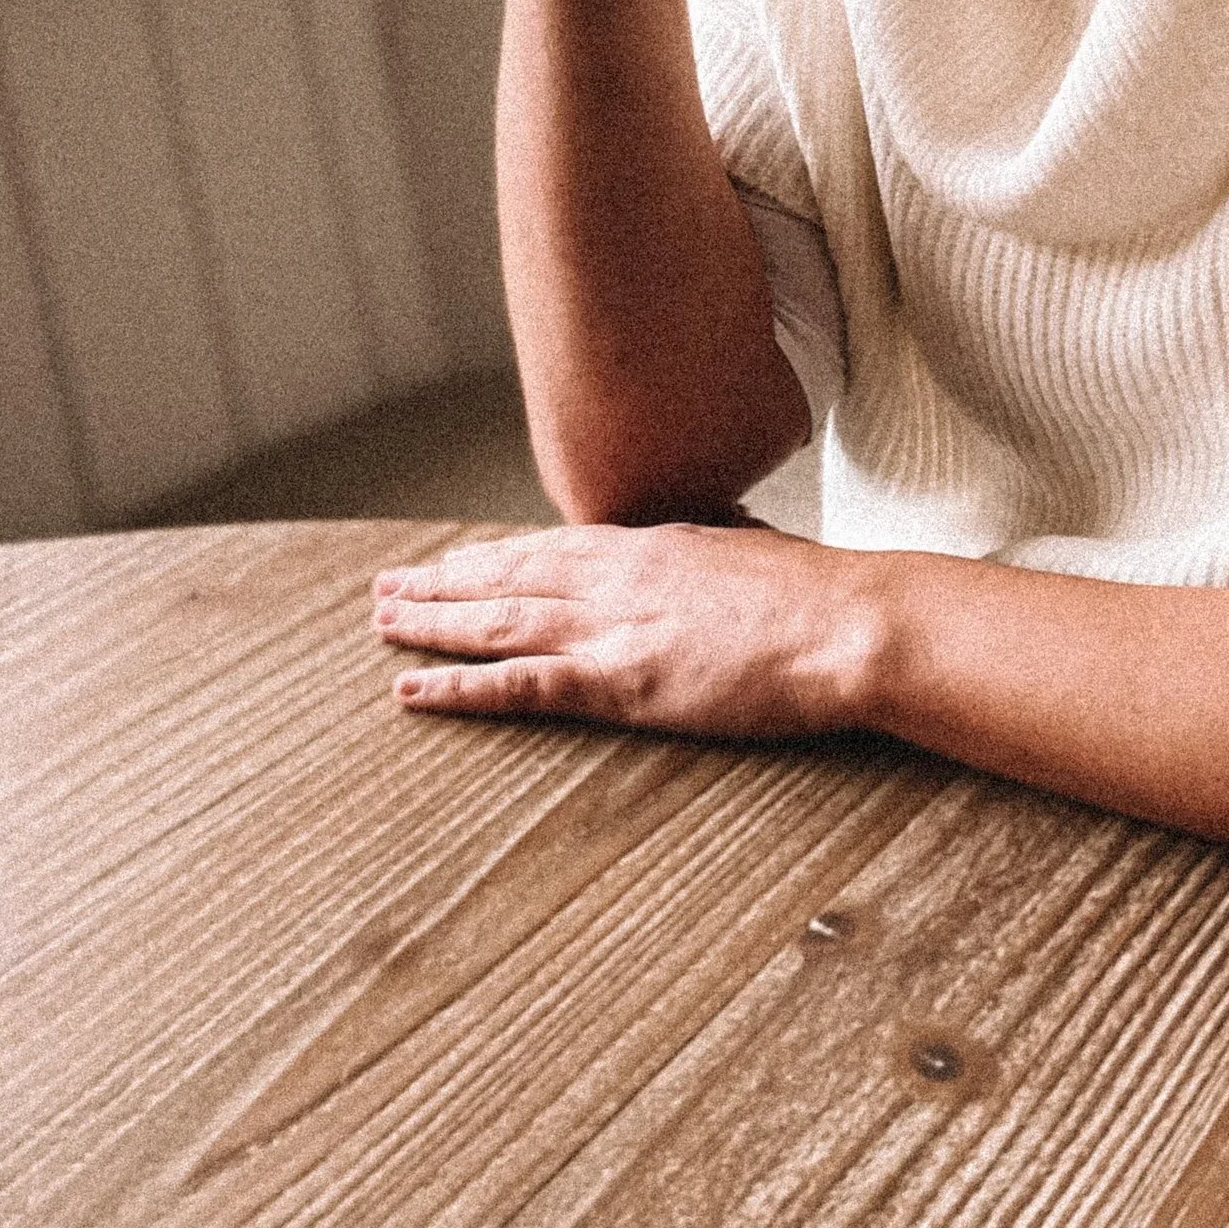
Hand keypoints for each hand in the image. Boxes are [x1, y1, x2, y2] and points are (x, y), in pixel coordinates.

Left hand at [370, 524, 873, 739]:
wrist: (846, 621)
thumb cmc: (816, 594)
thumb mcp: (751, 551)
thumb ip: (714, 547)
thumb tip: (710, 539)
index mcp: (650, 544)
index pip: (550, 546)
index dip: (493, 555)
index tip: (452, 558)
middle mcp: (617, 575)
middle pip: (508, 574)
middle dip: (442, 581)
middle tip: (385, 585)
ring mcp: (613, 625)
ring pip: (497, 619)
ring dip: (431, 620)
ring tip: (382, 620)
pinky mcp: (619, 679)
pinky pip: (519, 684)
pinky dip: (459, 686)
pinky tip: (412, 687)